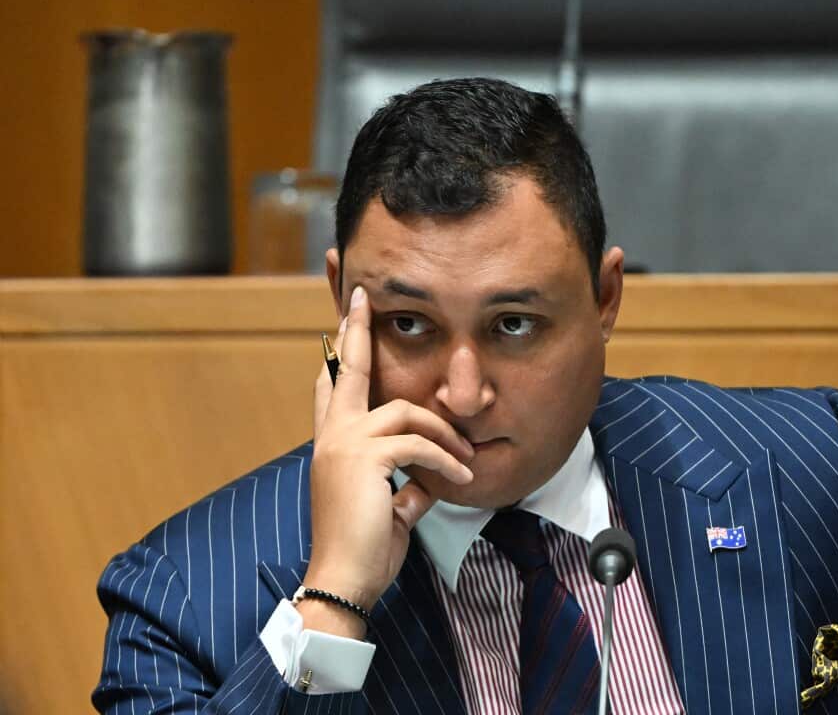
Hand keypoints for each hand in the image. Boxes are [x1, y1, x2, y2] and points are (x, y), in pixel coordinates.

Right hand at [302, 285, 473, 634]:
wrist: (345, 577)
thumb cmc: (365, 547)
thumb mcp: (390, 506)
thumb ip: (406, 482)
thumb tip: (430, 478)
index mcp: (333, 446)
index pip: (331, 391)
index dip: (336, 359)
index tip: (340, 327)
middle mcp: (332, 438)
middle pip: (347, 373)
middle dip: (356, 332)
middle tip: (361, 299)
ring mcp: (344, 444)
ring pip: (405, 411)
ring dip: (443, 434)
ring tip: (466, 460)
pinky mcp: (365, 457)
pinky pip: (418, 443)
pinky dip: (445, 460)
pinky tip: (461, 479)